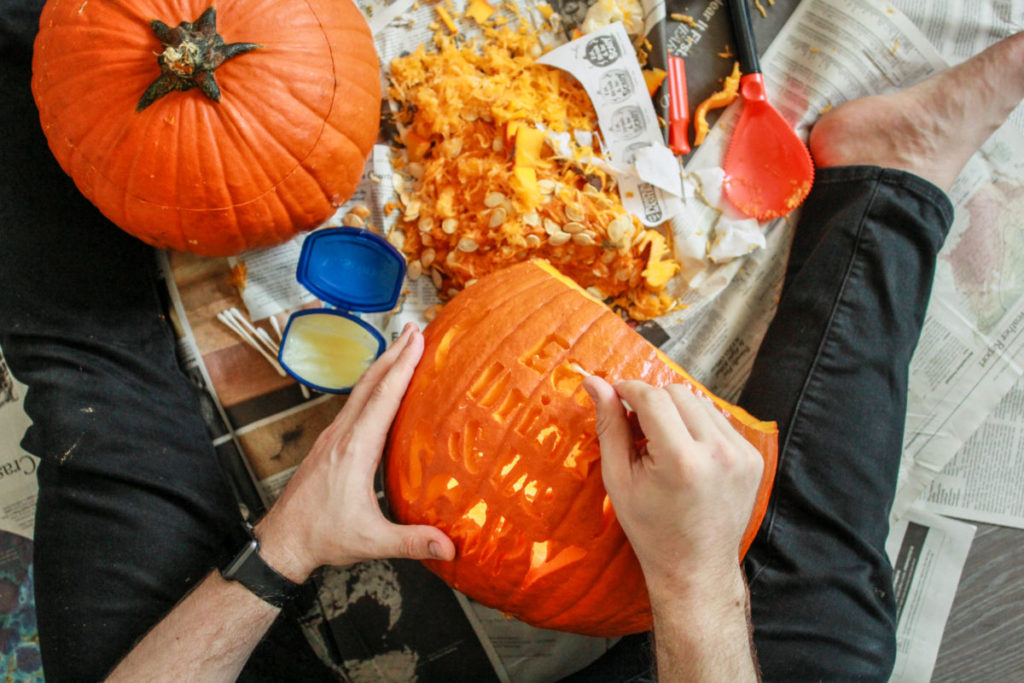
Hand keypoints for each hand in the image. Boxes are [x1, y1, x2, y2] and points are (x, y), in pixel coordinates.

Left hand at [255, 323, 455, 581]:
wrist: (282, 541)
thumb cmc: (322, 537)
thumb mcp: (371, 542)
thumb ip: (412, 542)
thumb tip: (451, 548)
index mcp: (354, 450)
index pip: (383, 399)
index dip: (402, 368)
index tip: (418, 341)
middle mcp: (342, 435)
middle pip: (370, 384)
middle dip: (394, 353)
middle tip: (415, 329)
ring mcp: (332, 437)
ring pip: (359, 392)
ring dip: (381, 366)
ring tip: (401, 348)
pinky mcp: (329, 445)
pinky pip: (353, 405)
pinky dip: (371, 387)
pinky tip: (380, 389)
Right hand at [584, 377, 762, 597]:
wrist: (696, 568)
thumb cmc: (651, 529)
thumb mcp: (619, 479)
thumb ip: (609, 427)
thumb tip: (594, 382)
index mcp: (682, 460)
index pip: (652, 397)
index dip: (628, 390)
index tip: (614, 396)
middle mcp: (718, 453)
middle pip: (678, 393)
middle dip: (652, 402)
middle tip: (637, 429)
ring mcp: (741, 455)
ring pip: (700, 402)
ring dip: (676, 412)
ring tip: (662, 444)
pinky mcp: (753, 458)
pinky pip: (719, 421)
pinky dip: (698, 427)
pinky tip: (686, 454)